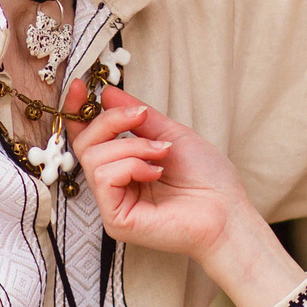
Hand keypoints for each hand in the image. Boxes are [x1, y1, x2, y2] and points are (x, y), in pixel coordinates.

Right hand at [68, 86, 304, 306]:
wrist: (227, 211)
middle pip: (85, 143)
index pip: (88, 139)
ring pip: (94, 158)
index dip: (78, 112)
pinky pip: (104, 177)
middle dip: (112, 122)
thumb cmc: (208, 178)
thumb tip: (107, 94)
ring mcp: (112, 205)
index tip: (79, 85)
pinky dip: (131, 165)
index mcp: (123, 166)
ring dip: (132, 146)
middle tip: (141, 118)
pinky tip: (155, 173)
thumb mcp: (171, 134)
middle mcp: (114, 187)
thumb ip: (136, 116)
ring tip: (162, 154)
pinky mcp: (115, 220)